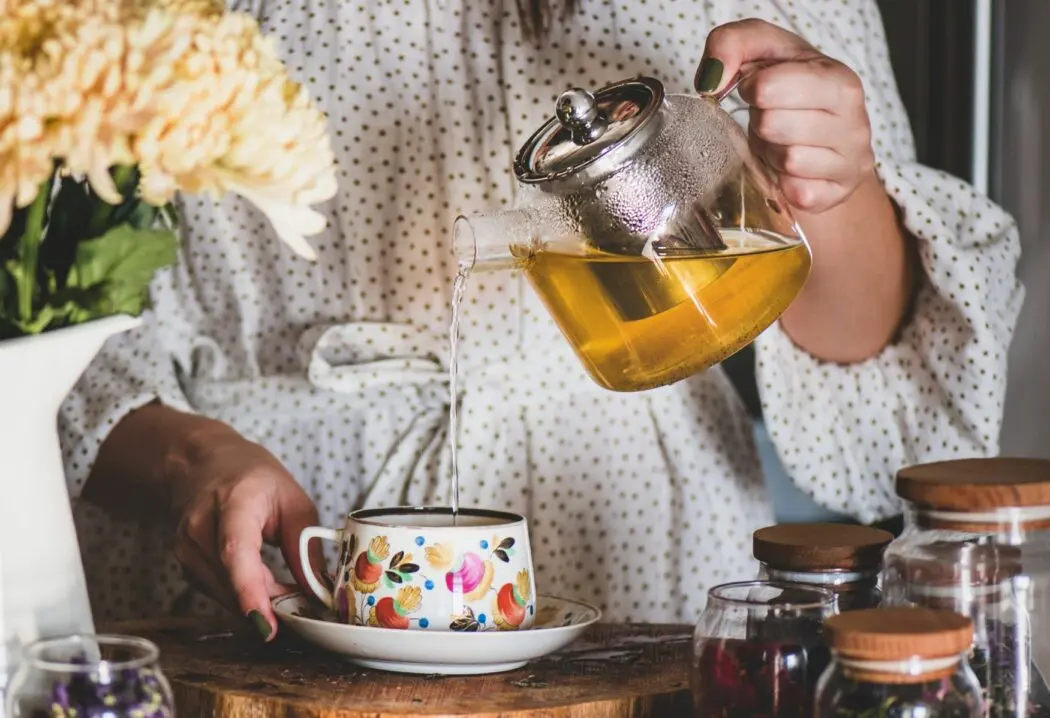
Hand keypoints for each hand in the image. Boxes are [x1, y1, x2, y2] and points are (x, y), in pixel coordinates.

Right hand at [169, 426, 324, 640]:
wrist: (202, 464)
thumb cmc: (252, 478)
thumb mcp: (293, 501)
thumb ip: (305, 547)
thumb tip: (319, 592)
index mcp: (232, 502)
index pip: (234, 551)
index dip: (250, 591)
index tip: (267, 624)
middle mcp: (199, 527)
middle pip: (229, 581)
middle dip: (267, 605)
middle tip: (300, 613)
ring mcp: (186, 549)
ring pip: (223, 594)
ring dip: (257, 603)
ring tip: (286, 596)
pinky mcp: (185, 566)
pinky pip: (218, 593)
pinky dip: (243, 598)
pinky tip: (263, 592)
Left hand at [695, 18, 875, 213]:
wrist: (820, 133)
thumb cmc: (788, 89)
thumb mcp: (761, 50)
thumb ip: (730, 44)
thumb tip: (710, 81)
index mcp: (839, 80)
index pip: (768, 87)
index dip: (751, 89)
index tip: (759, 90)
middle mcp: (854, 121)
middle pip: (773, 125)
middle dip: (762, 123)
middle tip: (771, 119)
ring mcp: (851, 162)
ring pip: (788, 161)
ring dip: (772, 153)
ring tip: (781, 142)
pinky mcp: (837, 193)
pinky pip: (797, 193)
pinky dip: (783, 183)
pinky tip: (789, 168)